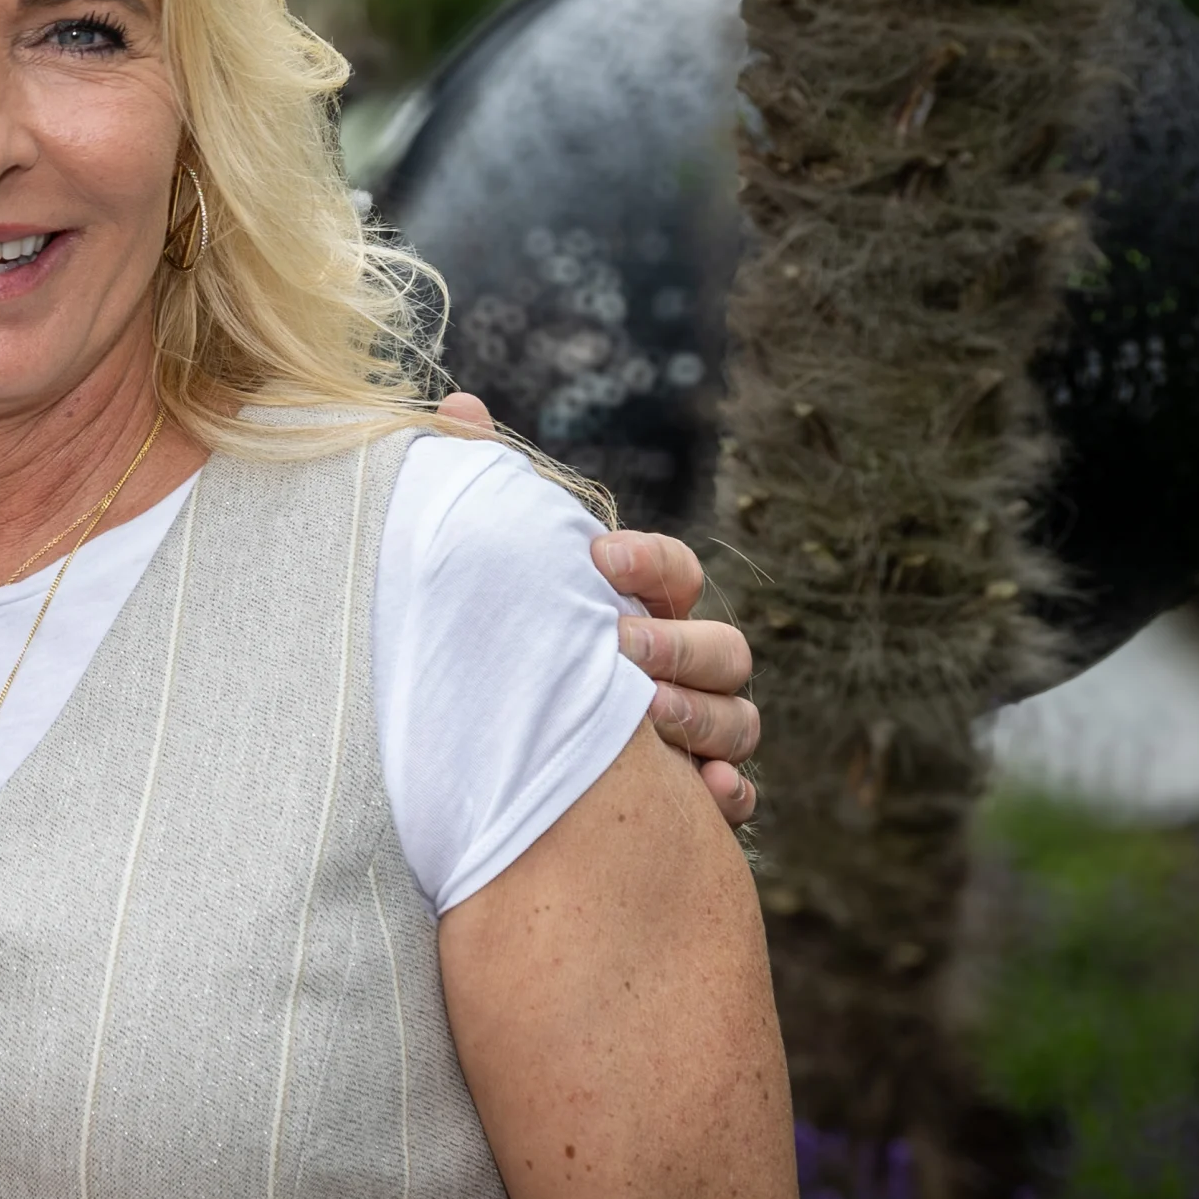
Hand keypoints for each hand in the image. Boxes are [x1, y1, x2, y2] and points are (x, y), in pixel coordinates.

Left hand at [431, 393, 756, 826]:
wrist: (493, 756)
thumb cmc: (505, 642)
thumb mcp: (490, 569)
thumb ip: (481, 486)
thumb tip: (460, 406)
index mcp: (644, 605)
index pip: (676, 570)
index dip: (647, 560)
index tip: (596, 557)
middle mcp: (686, 665)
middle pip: (723, 646)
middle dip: (678, 644)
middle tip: (621, 646)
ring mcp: (699, 729)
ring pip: (739, 718)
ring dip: (702, 715)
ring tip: (650, 716)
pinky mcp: (694, 790)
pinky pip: (736, 792)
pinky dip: (729, 790)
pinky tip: (705, 791)